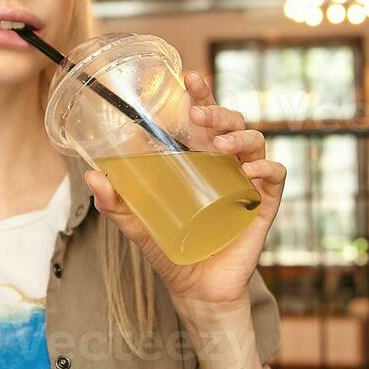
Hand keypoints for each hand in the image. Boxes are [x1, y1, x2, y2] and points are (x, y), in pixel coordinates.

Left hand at [85, 70, 286, 322]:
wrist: (195, 291)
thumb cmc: (170, 251)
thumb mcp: (137, 224)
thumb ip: (115, 202)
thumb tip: (94, 176)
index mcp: (199, 159)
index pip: (204, 118)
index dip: (201, 94)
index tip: (188, 77)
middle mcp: (226, 164)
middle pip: (232, 122)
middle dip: (218, 111)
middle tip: (196, 114)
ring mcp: (247, 183)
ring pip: (255, 142)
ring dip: (239, 136)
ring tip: (220, 145)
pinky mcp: (263, 206)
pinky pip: (275, 176)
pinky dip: (266, 168)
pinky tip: (249, 172)